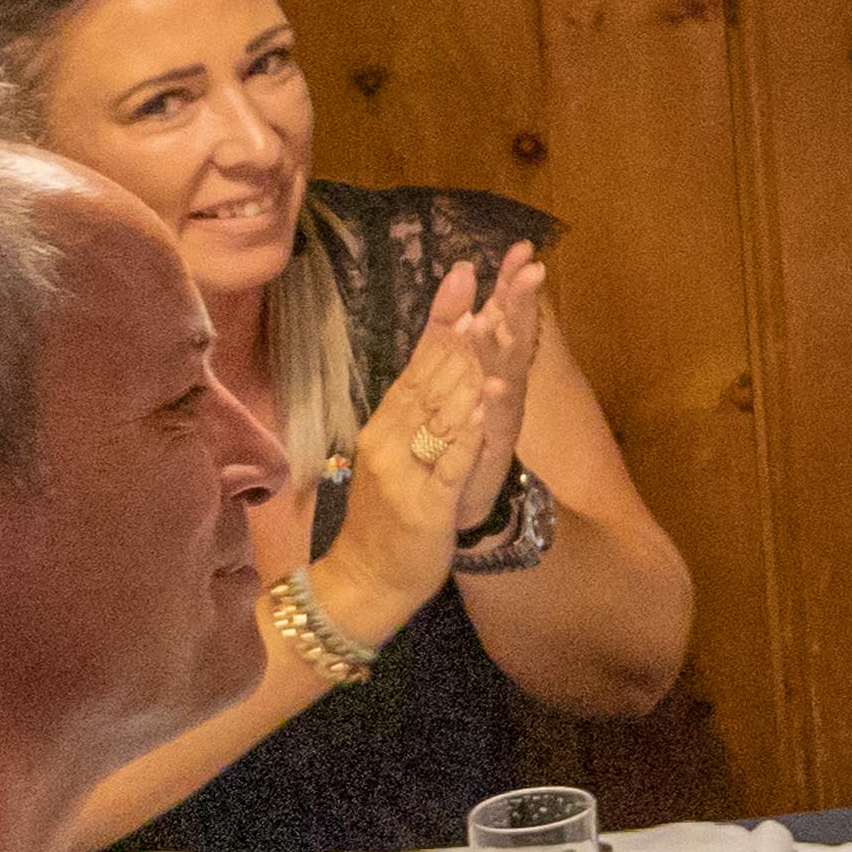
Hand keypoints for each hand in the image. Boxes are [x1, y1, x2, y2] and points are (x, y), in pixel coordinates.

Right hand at [327, 253, 552, 622]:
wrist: (364, 581)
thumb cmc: (388, 518)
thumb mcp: (400, 454)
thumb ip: (416, 412)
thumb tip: (438, 364)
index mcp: (389, 422)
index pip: (419, 358)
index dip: (443, 314)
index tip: (463, 270)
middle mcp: (391, 436)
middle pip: (430, 371)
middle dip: (462, 323)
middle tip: (487, 277)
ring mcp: (406, 468)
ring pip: (437, 408)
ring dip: (463, 363)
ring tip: (487, 320)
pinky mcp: (424, 503)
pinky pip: (447, 460)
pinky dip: (464, 429)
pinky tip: (482, 402)